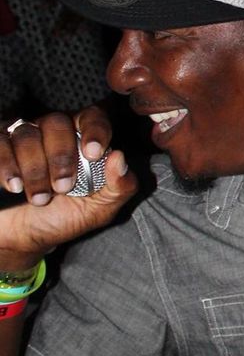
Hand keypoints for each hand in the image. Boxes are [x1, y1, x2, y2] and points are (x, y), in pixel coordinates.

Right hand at [0, 109, 137, 271]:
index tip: (93, 153)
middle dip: (61, 157)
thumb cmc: (63, 218)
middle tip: (63, 188)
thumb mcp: (98, 210)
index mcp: (82, 141)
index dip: (95, 130)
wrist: (23, 238)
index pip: (92, 117)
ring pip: (27, 134)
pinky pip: (0, 143)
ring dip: (35, 170)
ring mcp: (22, 138)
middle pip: (56, 122)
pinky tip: (15, 187)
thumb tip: (121, 158)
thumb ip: (119, 187)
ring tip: (40, 199)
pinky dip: (7, 166)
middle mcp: (52, 133)